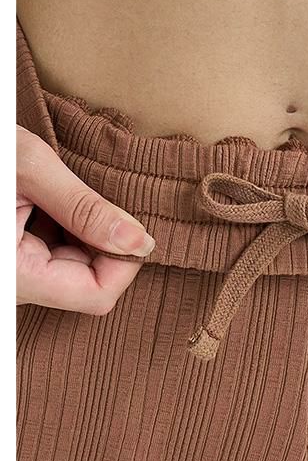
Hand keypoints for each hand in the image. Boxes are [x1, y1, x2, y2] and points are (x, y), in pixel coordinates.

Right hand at [17, 125, 155, 314]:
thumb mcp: (26, 166)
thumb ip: (86, 208)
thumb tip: (141, 242)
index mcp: (10, 274)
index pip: (96, 295)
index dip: (124, 262)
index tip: (131, 225)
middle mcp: (12, 286)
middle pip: (89, 283)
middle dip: (103, 243)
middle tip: (89, 197)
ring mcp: (13, 277)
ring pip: (75, 271)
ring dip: (83, 234)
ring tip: (58, 196)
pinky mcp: (12, 264)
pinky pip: (54, 258)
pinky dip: (65, 231)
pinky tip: (48, 203)